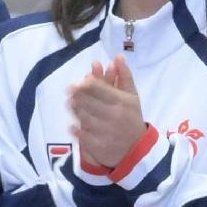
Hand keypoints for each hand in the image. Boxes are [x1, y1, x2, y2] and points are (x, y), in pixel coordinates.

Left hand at [68, 56, 149, 170]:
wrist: (137, 149)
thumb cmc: (131, 118)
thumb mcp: (132, 97)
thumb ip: (124, 77)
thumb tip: (118, 57)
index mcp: (121, 102)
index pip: (101, 90)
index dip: (87, 85)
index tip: (77, 82)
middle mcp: (114, 116)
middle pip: (90, 103)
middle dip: (78, 96)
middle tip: (69, 91)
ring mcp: (106, 132)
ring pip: (86, 118)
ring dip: (76, 110)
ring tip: (69, 104)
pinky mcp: (100, 146)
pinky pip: (85, 137)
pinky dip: (77, 131)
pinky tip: (71, 126)